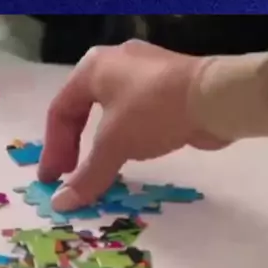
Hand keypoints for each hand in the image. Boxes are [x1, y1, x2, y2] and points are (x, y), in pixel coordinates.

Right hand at [38, 39, 226, 210]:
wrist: (215, 97)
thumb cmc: (153, 111)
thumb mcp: (115, 144)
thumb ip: (87, 175)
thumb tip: (61, 204)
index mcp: (92, 67)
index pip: (60, 111)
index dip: (53, 148)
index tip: (53, 179)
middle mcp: (114, 63)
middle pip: (83, 109)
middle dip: (74, 145)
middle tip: (71, 175)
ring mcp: (143, 71)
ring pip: (110, 112)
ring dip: (100, 143)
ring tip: (100, 169)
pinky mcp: (167, 85)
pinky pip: (135, 113)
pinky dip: (126, 137)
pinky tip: (130, 155)